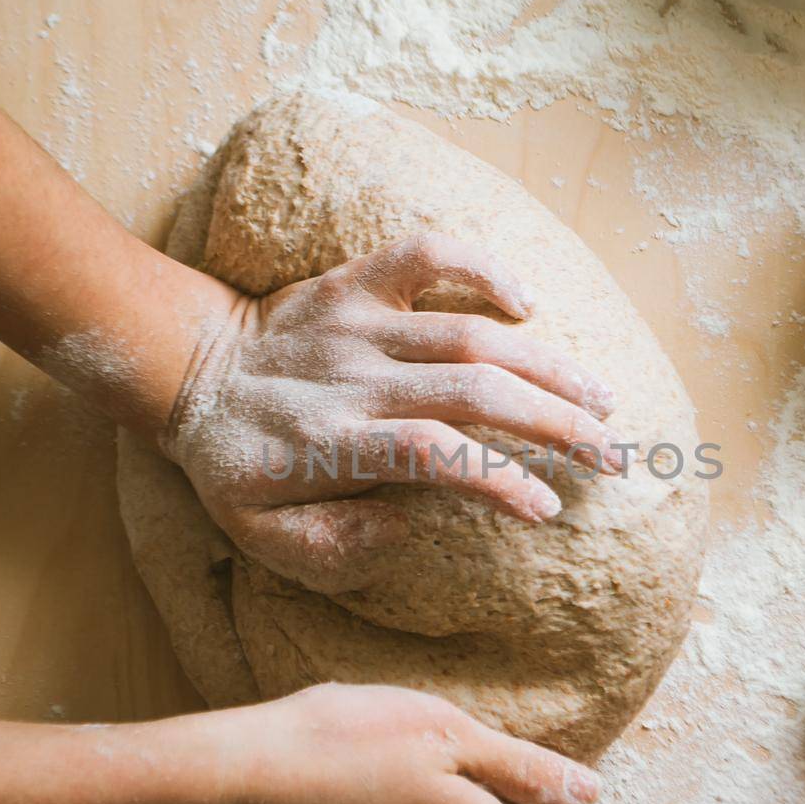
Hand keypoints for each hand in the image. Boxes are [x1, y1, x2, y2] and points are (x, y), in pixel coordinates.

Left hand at [166, 232, 621, 592]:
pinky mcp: (355, 282)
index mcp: (330, 444)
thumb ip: (332, 549)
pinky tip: (528, 303)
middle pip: (473, 392)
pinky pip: (425, 254)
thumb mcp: (260, 535)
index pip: (431, 456)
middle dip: (556, 425)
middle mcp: (352, 378)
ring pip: (469, 332)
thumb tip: (408, 528)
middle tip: (615, 457)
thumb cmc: (236, 465)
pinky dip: (482, 267)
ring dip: (546, 365)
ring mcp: (356, 322)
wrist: (189, 372)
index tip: (549, 509)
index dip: (497, 479)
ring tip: (602, 400)